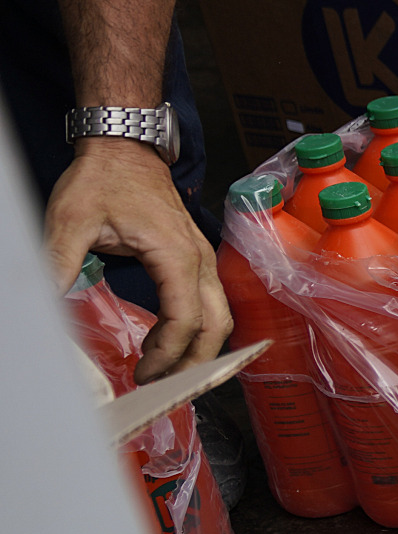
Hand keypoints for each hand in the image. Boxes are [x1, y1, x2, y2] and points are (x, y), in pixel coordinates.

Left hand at [47, 139, 230, 381]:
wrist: (124, 146)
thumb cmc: (102, 178)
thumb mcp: (70, 221)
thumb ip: (58, 264)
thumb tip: (42, 304)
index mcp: (175, 254)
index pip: (185, 319)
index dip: (167, 354)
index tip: (141, 376)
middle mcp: (198, 258)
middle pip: (216, 324)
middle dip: (195, 362)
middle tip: (162, 388)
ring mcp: (200, 256)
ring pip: (219, 314)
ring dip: (201, 347)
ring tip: (168, 371)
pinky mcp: (194, 255)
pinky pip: (210, 301)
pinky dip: (199, 328)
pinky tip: (170, 340)